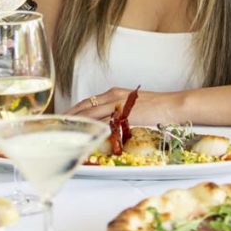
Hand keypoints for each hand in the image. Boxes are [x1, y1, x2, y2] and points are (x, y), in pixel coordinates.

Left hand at [67, 87, 183, 125]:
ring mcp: (119, 105)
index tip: (62, 118)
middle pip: (84, 107)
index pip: (87, 102)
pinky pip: (106, 123)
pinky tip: (86, 136)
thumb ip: (119, 112)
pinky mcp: (125, 114)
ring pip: (91, 114)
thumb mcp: (134, 105)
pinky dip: (94, 129)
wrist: (174, 105)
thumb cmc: (158, 107)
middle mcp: (113, 97)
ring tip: (65, 132)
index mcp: (114, 93)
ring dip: (77, 123)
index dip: (73, 111)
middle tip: (56, 127)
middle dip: (69, 117)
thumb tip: (110, 125)